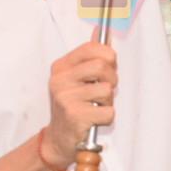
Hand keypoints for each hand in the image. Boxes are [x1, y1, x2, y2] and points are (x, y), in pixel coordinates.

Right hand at [43, 41, 117, 164]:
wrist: (59, 139)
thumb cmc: (72, 106)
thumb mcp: (75, 78)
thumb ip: (88, 56)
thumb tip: (100, 31)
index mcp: (61, 67)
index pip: (91, 48)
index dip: (108, 55)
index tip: (109, 65)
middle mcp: (60, 80)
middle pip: (102, 66)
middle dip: (111, 79)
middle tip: (104, 90)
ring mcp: (66, 98)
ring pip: (107, 90)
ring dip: (108, 101)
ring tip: (96, 106)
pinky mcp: (75, 116)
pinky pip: (108, 111)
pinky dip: (106, 117)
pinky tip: (94, 119)